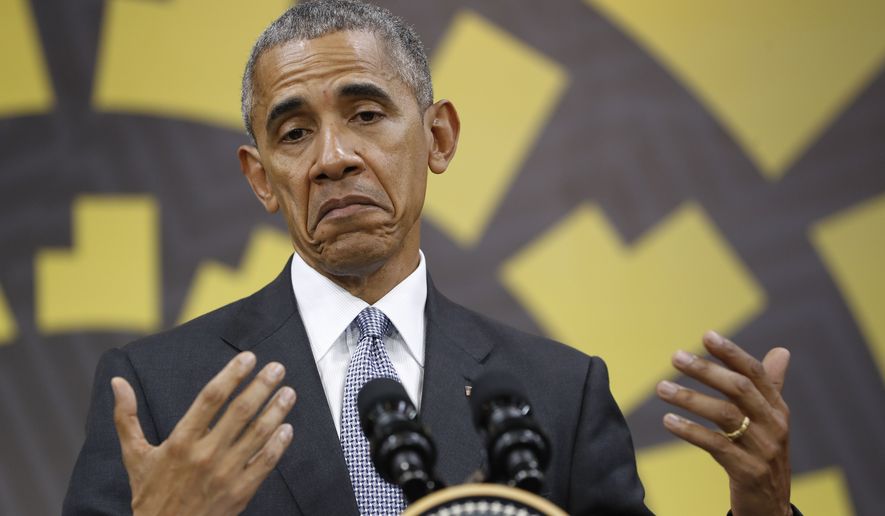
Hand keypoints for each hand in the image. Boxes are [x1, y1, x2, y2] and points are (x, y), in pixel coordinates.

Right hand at [111, 352, 296, 515]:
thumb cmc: (150, 494)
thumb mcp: (134, 456)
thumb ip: (126, 417)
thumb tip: (117, 382)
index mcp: (180, 442)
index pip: (210, 398)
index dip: (232, 375)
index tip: (248, 358)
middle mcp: (205, 455)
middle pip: (240, 412)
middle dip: (262, 386)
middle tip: (277, 368)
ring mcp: (225, 474)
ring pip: (257, 435)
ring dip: (276, 410)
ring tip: (289, 392)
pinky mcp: (240, 492)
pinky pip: (265, 463)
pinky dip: (279, 444)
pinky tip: (287, 428)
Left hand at [656, 331, 791, 515]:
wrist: (771, 507)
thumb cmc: (764, 454)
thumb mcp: (771, 420)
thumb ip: (771, 386)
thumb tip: (782, 351)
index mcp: (778, 408)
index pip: (755, 373)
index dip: (731, 353)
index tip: (706, 335)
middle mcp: (774, 425)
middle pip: (739, 389)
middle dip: (706, 370)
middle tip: (675, 357)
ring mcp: (762, 449)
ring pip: (725, 415)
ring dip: (690, 398)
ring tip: (662, 388)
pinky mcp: (748, 471)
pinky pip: (716, 445)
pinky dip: (691, 431)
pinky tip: (669, 421)